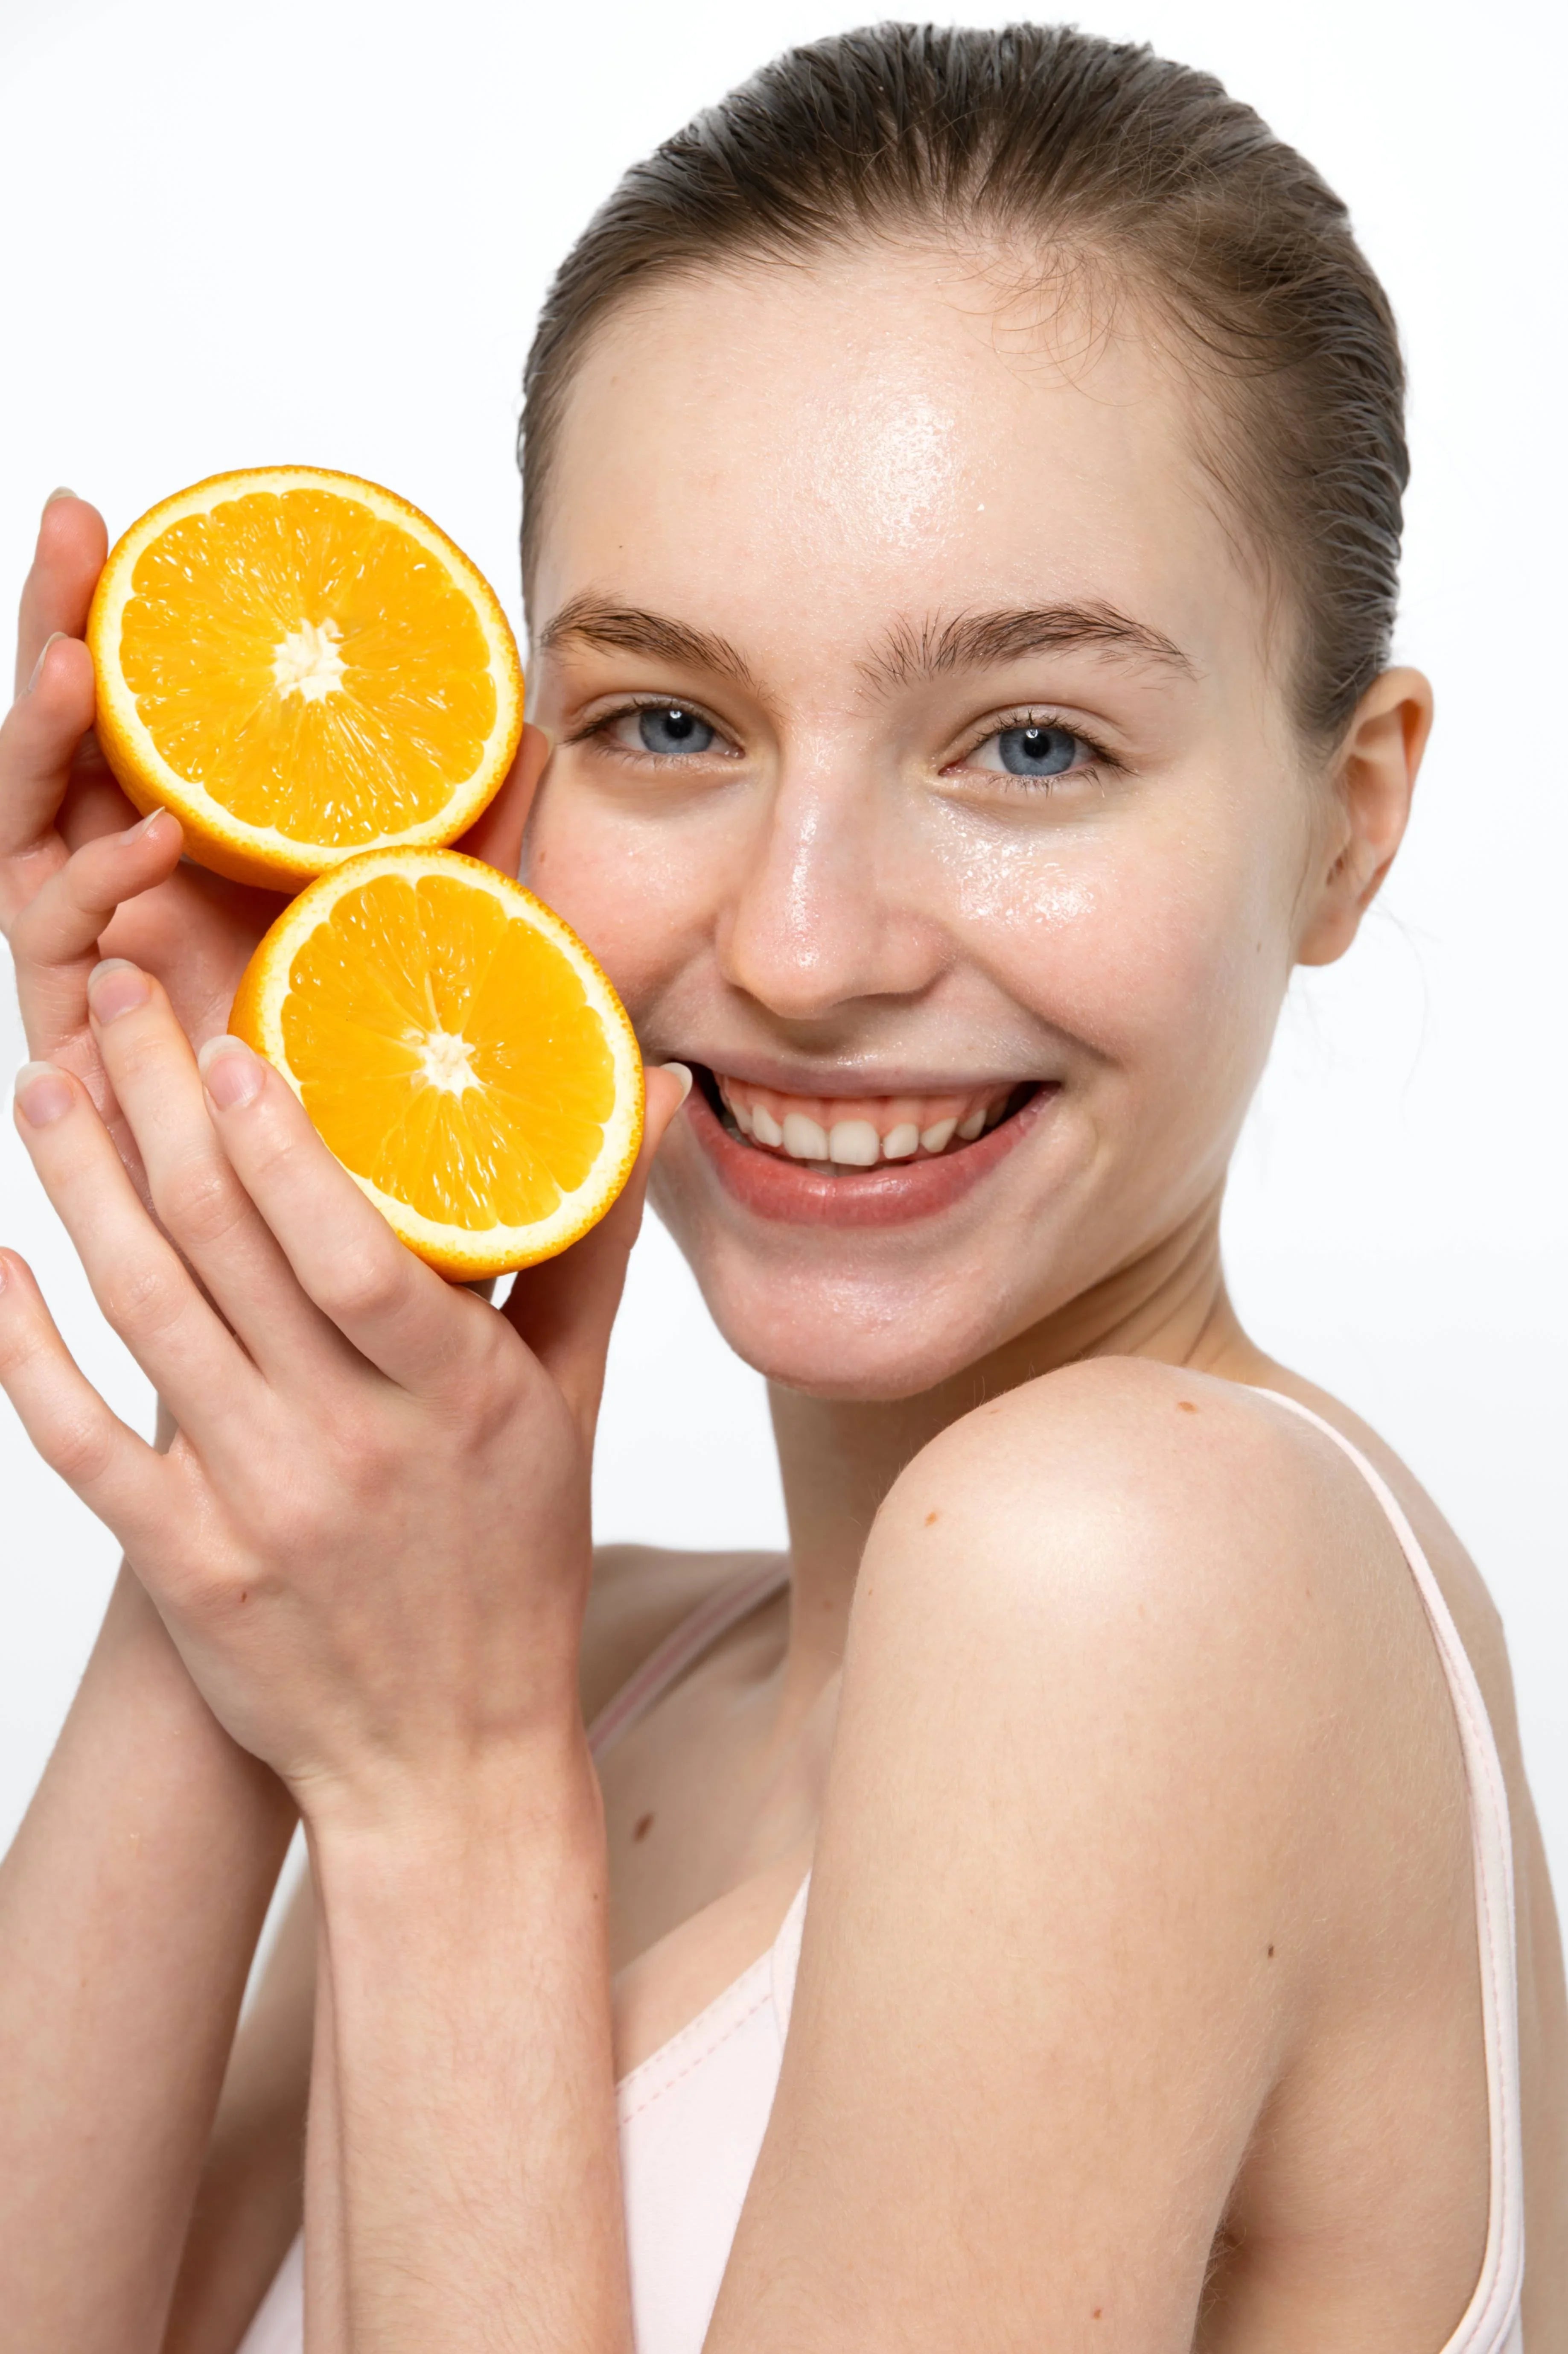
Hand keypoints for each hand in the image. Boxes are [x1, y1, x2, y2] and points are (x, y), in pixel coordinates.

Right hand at [0, 490, 544, 1197]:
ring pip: (34, 819)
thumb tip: (542, 726)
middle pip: (73, 736)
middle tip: (74, 524)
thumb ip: (492, 841)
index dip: (124, 609)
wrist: (398, 1222)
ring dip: (43, 729)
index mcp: (212, 845)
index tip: (120, 509)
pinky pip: (62, 940)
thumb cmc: (419, 1073)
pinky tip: (153, 835)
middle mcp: (140, 883)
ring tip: (77, 655)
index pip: (148, 707)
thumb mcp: (468, 929)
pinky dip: (96, 880)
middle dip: (59, 625)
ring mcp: (104, 948)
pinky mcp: (90, 1031)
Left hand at [0, 955, 686, 1823]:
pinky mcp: (182, 1568)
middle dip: (155, 1105)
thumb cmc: (512, 1565)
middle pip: (226, 1249)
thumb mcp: (569, 1406)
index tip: (223, 1038)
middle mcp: (351, 1449)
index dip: (278, 1138)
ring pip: (144, 1317)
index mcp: (455, 1399)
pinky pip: (81, 1441)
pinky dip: (29, 1347)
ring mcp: (256, 1511)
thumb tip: (639, 1095)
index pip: (352, 1249)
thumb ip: (588, 1246)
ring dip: (79, 1188)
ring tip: (42, 1087)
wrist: (445, 1762)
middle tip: (108, 997)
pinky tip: (1, 1261)